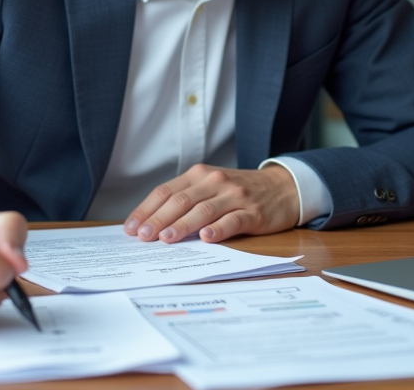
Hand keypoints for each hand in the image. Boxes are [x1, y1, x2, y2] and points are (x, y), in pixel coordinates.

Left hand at [123, 163, 298, 243]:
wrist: (282, 187)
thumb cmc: (238, 192)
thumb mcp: (210, 188)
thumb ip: (186, 200)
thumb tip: (152, 224)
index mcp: (198, 175)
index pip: (166, 192)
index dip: (146, 210)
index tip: (131, 228)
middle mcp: (214, 182)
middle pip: (180, 200)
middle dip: (158, 219)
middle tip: (143, 237)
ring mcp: (234, 195)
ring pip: (203, 210)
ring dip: (183, 225)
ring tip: (166, 238)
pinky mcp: (253, 212)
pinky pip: (233, 220)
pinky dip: (219, 228)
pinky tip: (207, 237)